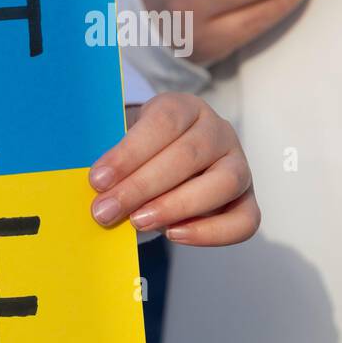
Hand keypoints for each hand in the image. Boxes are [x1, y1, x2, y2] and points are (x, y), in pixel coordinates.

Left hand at [88, 93, 258, 245]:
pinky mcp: (247, 199)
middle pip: (188, 155)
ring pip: (224, 183)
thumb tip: (95, 186)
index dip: (129, 153)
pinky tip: (173, 234)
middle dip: (141, 187)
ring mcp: (238, 164)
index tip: (97, 180)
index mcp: (184, 108)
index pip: (163, 122)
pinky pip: (244, 220)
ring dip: (176, 206)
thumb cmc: (136, 154)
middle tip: (105, 210)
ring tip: (137, 222)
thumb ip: (112, 162)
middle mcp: (218, 131)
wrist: (162, 163)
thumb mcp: (122, 145)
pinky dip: (211, 232)